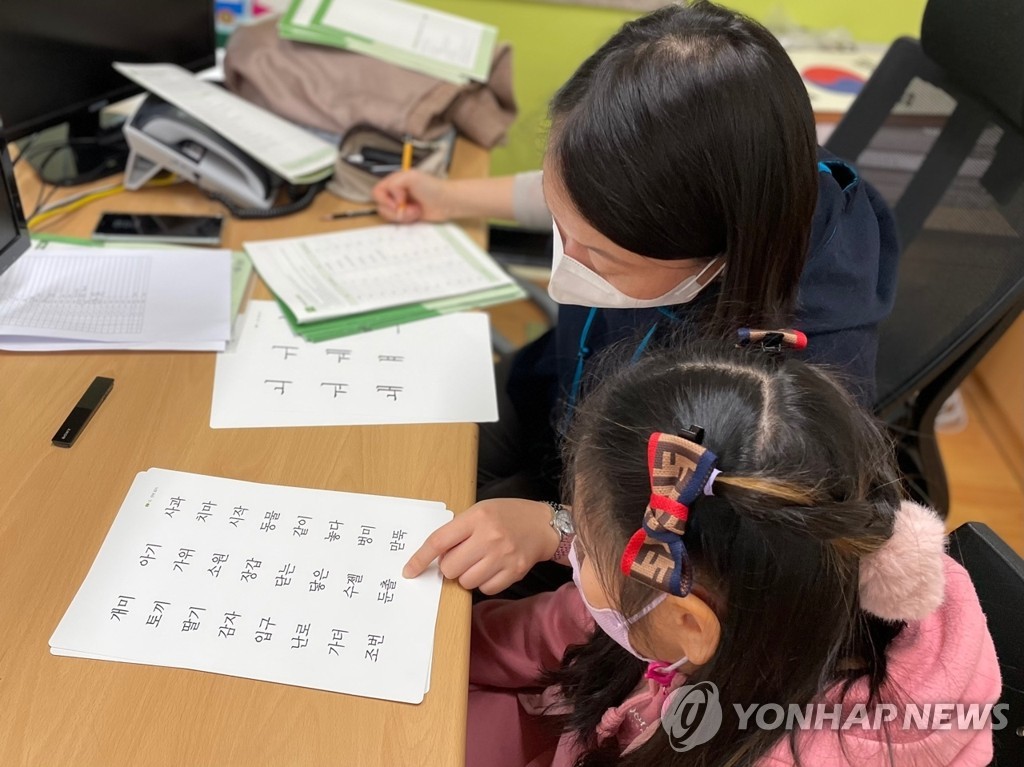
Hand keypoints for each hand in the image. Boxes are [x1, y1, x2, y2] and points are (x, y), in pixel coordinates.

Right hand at [372, 169, 453, 222]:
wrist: (447, 202)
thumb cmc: (431, 187)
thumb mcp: (411, 177)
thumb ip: (394, 184)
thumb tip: (394, 201)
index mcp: (394, 181)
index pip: (377, 192)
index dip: (385, 199)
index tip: (399, 201)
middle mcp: (395, 193)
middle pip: (381, 205)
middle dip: (395, 209)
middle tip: (408, 206)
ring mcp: (401, 205)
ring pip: (388, 215)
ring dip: (402, 215)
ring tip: (415, 210)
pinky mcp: (407, 215)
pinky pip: (398, 221)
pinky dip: (407, 219)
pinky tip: (417, 214)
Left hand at [402, 498, 560, 593]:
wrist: (542, 525)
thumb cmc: (506, 516)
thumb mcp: (480, 511)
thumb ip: (458, 530)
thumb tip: (435, 558)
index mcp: (477, 518)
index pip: (439, 541)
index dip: (420, 559)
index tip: (409, 571)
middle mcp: (489, 537)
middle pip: (450, 567)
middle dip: (451, 566)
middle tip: (462, 557)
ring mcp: (502, 557)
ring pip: (466, 582)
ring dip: (467, 575)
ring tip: (479, 562)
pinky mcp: (514, 572)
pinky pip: (485, 589)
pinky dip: (484, 582)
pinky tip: (492, 569)